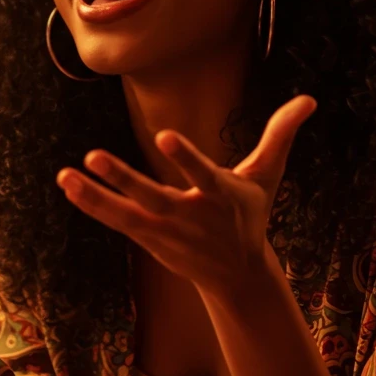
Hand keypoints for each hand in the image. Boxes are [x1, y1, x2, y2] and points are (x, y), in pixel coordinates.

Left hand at [55, 95, 316, 295]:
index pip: (204, 175)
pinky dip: (93, 205)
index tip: (165, 137)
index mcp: (222, 198)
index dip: (186, 158)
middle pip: (153, 197)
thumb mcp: (268, 176)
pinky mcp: (150, 239)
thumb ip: (281, 135)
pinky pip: (117, 221)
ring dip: (95, 196)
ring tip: (65, 176)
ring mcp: (166, 231)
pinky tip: (69, 185)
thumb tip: (310, 99)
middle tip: (93, 156)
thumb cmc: (251, 215)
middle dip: (124, 179)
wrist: (238, 275)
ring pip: (126, 214)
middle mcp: (191, 216)